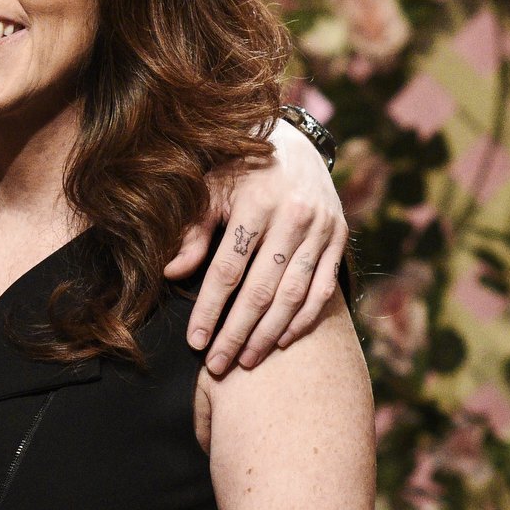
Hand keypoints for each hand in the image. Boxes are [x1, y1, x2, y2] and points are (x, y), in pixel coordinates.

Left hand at [172, 117, 346, 377]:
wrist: (294, 143)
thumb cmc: (240, 171)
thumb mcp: (211, 190)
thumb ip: (193, 231)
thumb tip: (170, 273)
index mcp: (255, 202)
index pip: (228, 269)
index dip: (210, 309)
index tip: (195, 342)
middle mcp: (293, 216)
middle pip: (261, 289)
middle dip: (238, 333)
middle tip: (219, 366)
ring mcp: (321, 228)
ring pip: (294, 295)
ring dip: (269, 334)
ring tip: (248, 361)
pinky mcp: (339, 238)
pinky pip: (322, 289)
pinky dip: (304, 319)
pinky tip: (282, 341)